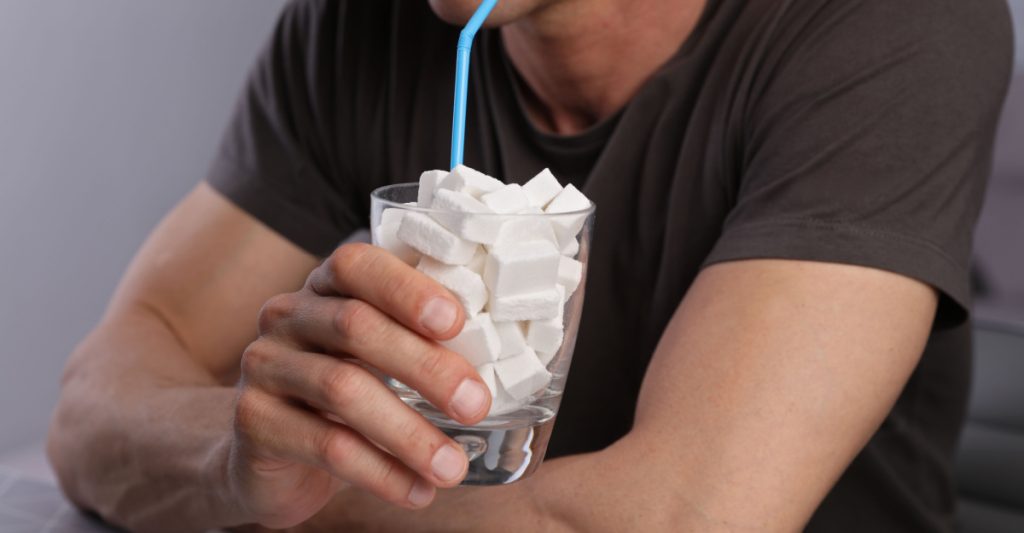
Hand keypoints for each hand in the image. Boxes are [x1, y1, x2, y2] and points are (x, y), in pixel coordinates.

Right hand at [223, 243, 491, 528]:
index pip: (358, 265)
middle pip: (356, 327)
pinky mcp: (253, 420)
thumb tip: (501, 357)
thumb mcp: (375, 358)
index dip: (407, 289)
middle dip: (425, 366)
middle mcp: (288, 316)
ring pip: (342, 389)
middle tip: (476, 404)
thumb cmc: (342, 396)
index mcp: (325, 288)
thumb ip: (417, 343)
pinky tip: (417, 490)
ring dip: (409, 432)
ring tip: (453, 467)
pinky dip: (381, 472)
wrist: (267, 454)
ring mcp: (264, 366)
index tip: (456, 321)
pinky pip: (325, 445)